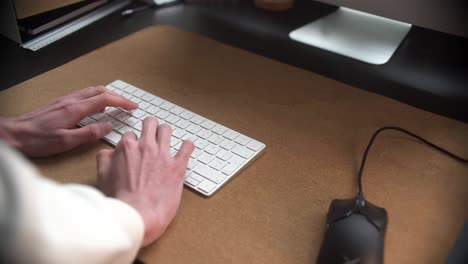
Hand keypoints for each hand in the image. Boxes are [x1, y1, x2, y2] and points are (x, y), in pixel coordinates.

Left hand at [0, 86, 136, 156]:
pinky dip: (95, 98)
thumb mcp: (66, 141)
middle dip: (117, 96)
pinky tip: (95, 108)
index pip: (105, 99)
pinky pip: (82, 95)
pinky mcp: (59, 104)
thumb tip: (108, 126)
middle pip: (99, 90)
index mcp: (75, 109)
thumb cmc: (37, 140)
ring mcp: (64, 100)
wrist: (14, 134)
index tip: (133, 106)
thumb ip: (89, 133)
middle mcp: (71, 100)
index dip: (122, 102)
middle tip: (128, 105)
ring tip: (116, 105)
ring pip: (91, 91)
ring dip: (106, 95)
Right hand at [96, 117, 194, 246]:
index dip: (132, 142)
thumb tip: (109, 152)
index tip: (135, 148)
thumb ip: (105, 160)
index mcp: (127, 148)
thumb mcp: (103, 177)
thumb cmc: (121, 200)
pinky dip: (187, 146)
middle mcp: (146, 147)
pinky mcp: (177, 166)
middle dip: (151, 126)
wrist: (138, 214)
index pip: (130, 135)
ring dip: (166, 132)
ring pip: (167, 130)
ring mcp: (163, 155)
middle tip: (152, 133)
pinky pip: (187, 147)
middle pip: (150, 124)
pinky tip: (186, 147)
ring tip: (167, 138)